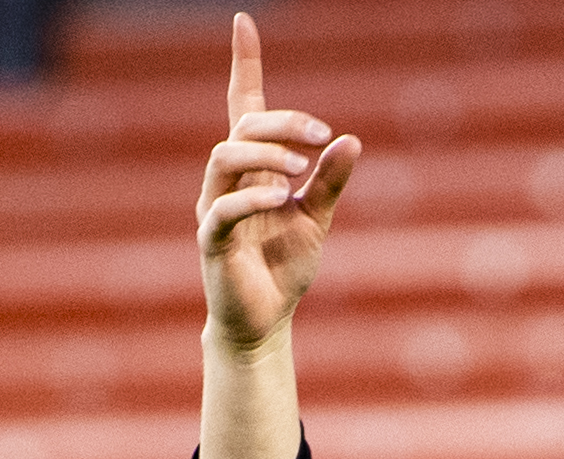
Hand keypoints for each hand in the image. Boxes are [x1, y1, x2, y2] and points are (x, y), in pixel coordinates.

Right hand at [201, 11, 358, 354]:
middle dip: (282, 123)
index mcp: (252, 169)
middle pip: (243, 128)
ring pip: (224, 158)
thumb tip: (352, 139)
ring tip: (300, 169)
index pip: (242, 105)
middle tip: (320, 135)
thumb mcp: (317, 218)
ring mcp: (214, 209)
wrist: (265, 322)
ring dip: (265, 154)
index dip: (244, 64)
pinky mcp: (211, 242)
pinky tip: (282, 199)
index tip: (243, 22)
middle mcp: (226, 181)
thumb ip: (331, 180)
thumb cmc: (283, 266)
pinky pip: (222, 209)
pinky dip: (252, 198)